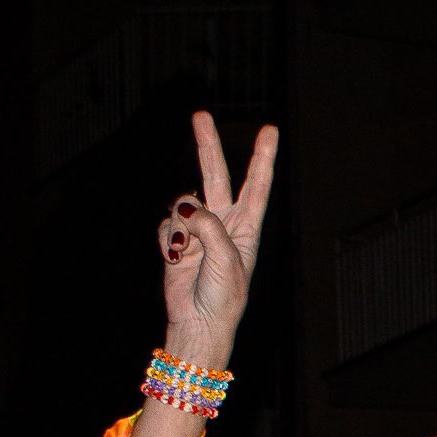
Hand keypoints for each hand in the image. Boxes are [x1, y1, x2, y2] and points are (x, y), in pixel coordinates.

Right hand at [159, 112, 277, 352]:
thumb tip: (186, 208)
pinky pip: (165, 224)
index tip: (270, 130)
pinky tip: (174, 258)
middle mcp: (224, 222)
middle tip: (200, 115)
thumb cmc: (223, 296)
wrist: (199, 322)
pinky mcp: (176, 239)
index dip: (263, 156)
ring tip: (186, 252)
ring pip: (182, 202)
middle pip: (216, 174)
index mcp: (247, 226)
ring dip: (181, 224)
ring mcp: (198, 229)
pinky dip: (167, 238)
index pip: (258, 184)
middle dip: (208, 144)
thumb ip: (210, 226)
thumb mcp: (226, 259)